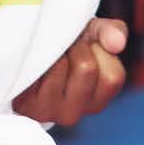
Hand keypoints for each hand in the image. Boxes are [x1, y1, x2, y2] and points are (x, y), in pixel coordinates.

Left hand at [12, 17, 127, 125]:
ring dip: (54, 48)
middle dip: (76, 46)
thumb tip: (118, 42)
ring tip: (47, 51)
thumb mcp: (92, 32)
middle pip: (86, 68)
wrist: (25, 50)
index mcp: (97, 100)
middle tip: (64, 46)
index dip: (98, 50)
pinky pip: (37, 69)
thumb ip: (111, 32)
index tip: (85, 44)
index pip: (113, 76)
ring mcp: (50, 111)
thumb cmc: (64, 43)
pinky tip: (33, 58)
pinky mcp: (27, 105)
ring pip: (60, 65)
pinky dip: (36, 55)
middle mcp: (75, 112)